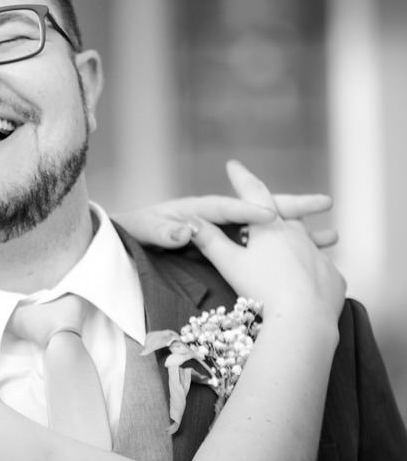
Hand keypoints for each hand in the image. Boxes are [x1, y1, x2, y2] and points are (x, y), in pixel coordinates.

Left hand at [115, 188, 337, 249]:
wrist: (128, 237)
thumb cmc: (136, 232)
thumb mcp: (145, 231)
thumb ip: (162, 232)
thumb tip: (184, 231)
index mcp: (195, 209)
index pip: (225, 208)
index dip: (247, 211)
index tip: (270, 216)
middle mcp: (215, 216)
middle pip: (258, 209)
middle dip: (291, 206)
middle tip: (325, 202)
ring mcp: (225, 231)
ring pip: (267, 229)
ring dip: (299, 231)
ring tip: (332, 236)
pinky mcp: (228, 245)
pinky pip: (262, 246)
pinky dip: (286, 249)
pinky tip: (311, 257)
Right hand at [189, 161, 345, 322]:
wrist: (303, 321)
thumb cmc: (261, 290)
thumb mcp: (229, 263)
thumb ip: (209, 241)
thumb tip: (187, 221)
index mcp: (270, 227)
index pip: (253, 193)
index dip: (241, 178)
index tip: (233, 165)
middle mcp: (297, 235)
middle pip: (286, 214)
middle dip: (276, 207)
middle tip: (272, 205)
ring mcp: (318, 256)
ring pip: (308, 240)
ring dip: (302, 238)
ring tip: (311, 235)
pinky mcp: (333, 278)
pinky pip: (321, 268)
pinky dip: (312, 268)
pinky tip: (308, 278)